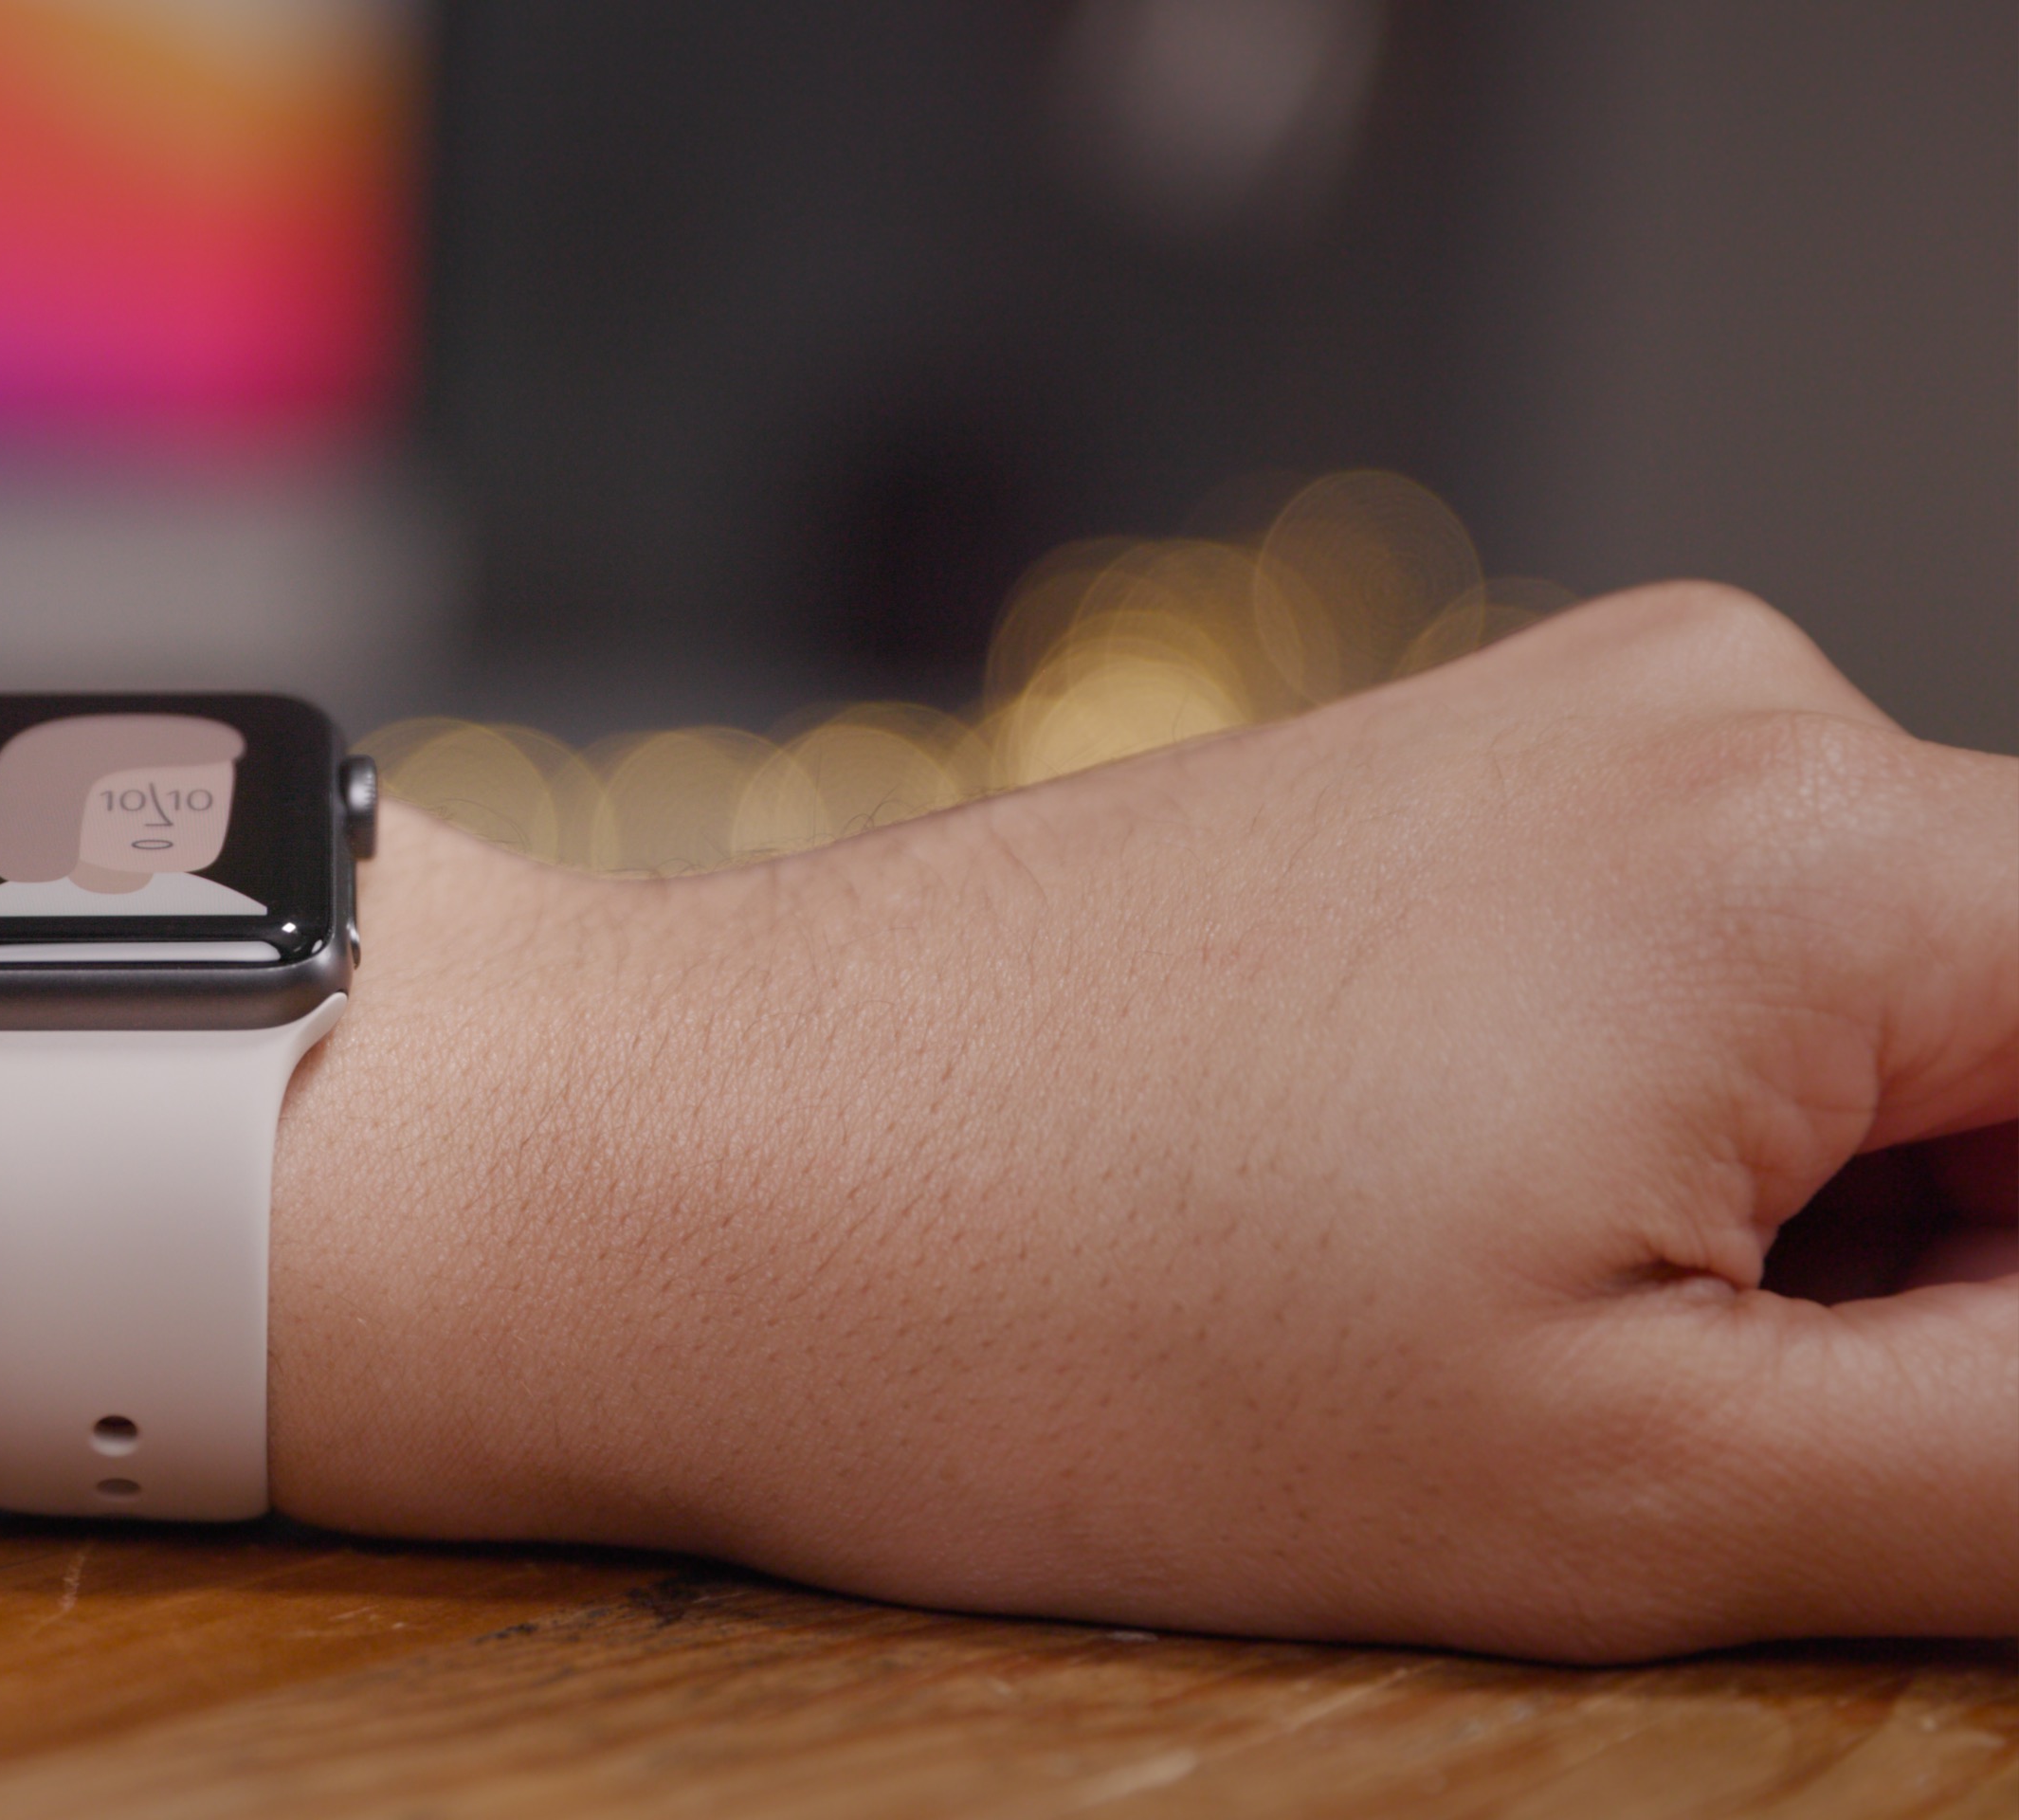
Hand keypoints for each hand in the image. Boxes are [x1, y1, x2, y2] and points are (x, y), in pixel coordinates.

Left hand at [274, 582, 2018, 1660]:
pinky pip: (1688, 968)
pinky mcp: (1426, 782)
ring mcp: (1552, 721)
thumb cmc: (1061, 1335)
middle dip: (1956, 1278)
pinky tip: (1415, 1245)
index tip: (1878, 1431)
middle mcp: (1716, 703)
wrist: (657, 1175)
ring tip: (1485, 1346)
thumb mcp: (1638, 1487)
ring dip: (1792, 1231)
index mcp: (1823, 842)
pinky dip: (1649, 1142)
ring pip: (1870, 1020)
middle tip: (1669, 1436)